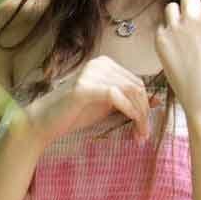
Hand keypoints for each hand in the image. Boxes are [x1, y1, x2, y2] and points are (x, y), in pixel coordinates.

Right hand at [24, 56, 161, 146]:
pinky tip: (132, 126)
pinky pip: (117, 97)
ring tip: (139, 135)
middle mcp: (100, 64)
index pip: (137, 83)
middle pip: (136, 87)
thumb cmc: (74, 113)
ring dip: (140, 116)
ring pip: (130, 92)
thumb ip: (127, 100)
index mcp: (106, 64)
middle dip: (145, 113)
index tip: (145, 128)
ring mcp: (91, 73)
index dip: (146, 106)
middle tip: (144, 135)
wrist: (44, 121)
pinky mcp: (84, 87)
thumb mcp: (106, 105)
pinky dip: (129, 112)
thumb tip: (156, 101)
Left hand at [154, 0, 200, 111]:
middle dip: (192, 5)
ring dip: (176, 16)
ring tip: (181, 32)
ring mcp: (175, 28)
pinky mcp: (161, 40)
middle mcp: (194, 17)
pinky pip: (161, 28)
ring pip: (171, 7)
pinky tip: (174, 48)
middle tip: (193, 22)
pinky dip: (167, 34)